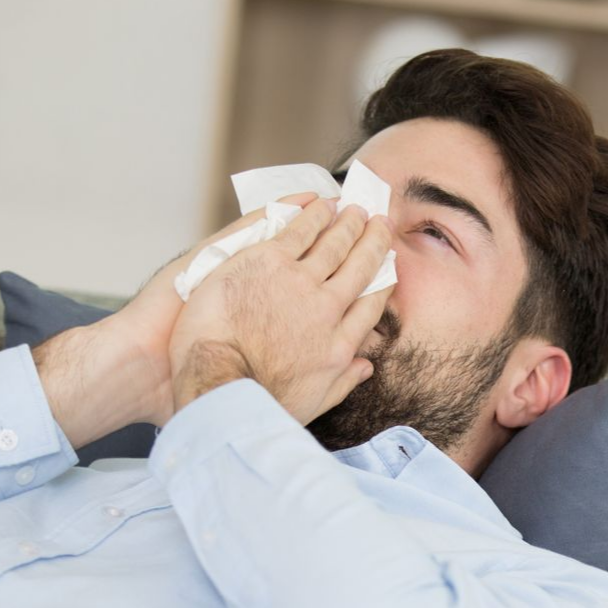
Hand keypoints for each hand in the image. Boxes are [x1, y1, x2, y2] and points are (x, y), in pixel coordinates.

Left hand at [168, 199, 394, 424]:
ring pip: (333, 244)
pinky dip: (313, 215)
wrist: (218, 384)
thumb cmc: (257, 402)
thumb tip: (365, 368)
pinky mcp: (269, 262)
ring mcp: (299, 283)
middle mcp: (327, 310)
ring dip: (347, 223)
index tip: (389, 265)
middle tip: (381, 223)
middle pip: (358, 268)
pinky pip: (299, 231)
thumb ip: (342, 382)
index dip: (382, 279)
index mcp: (339, 346)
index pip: (369, 305)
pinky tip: (321, 203)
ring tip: (355, 209)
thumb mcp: (311, 404)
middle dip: (372, 242)